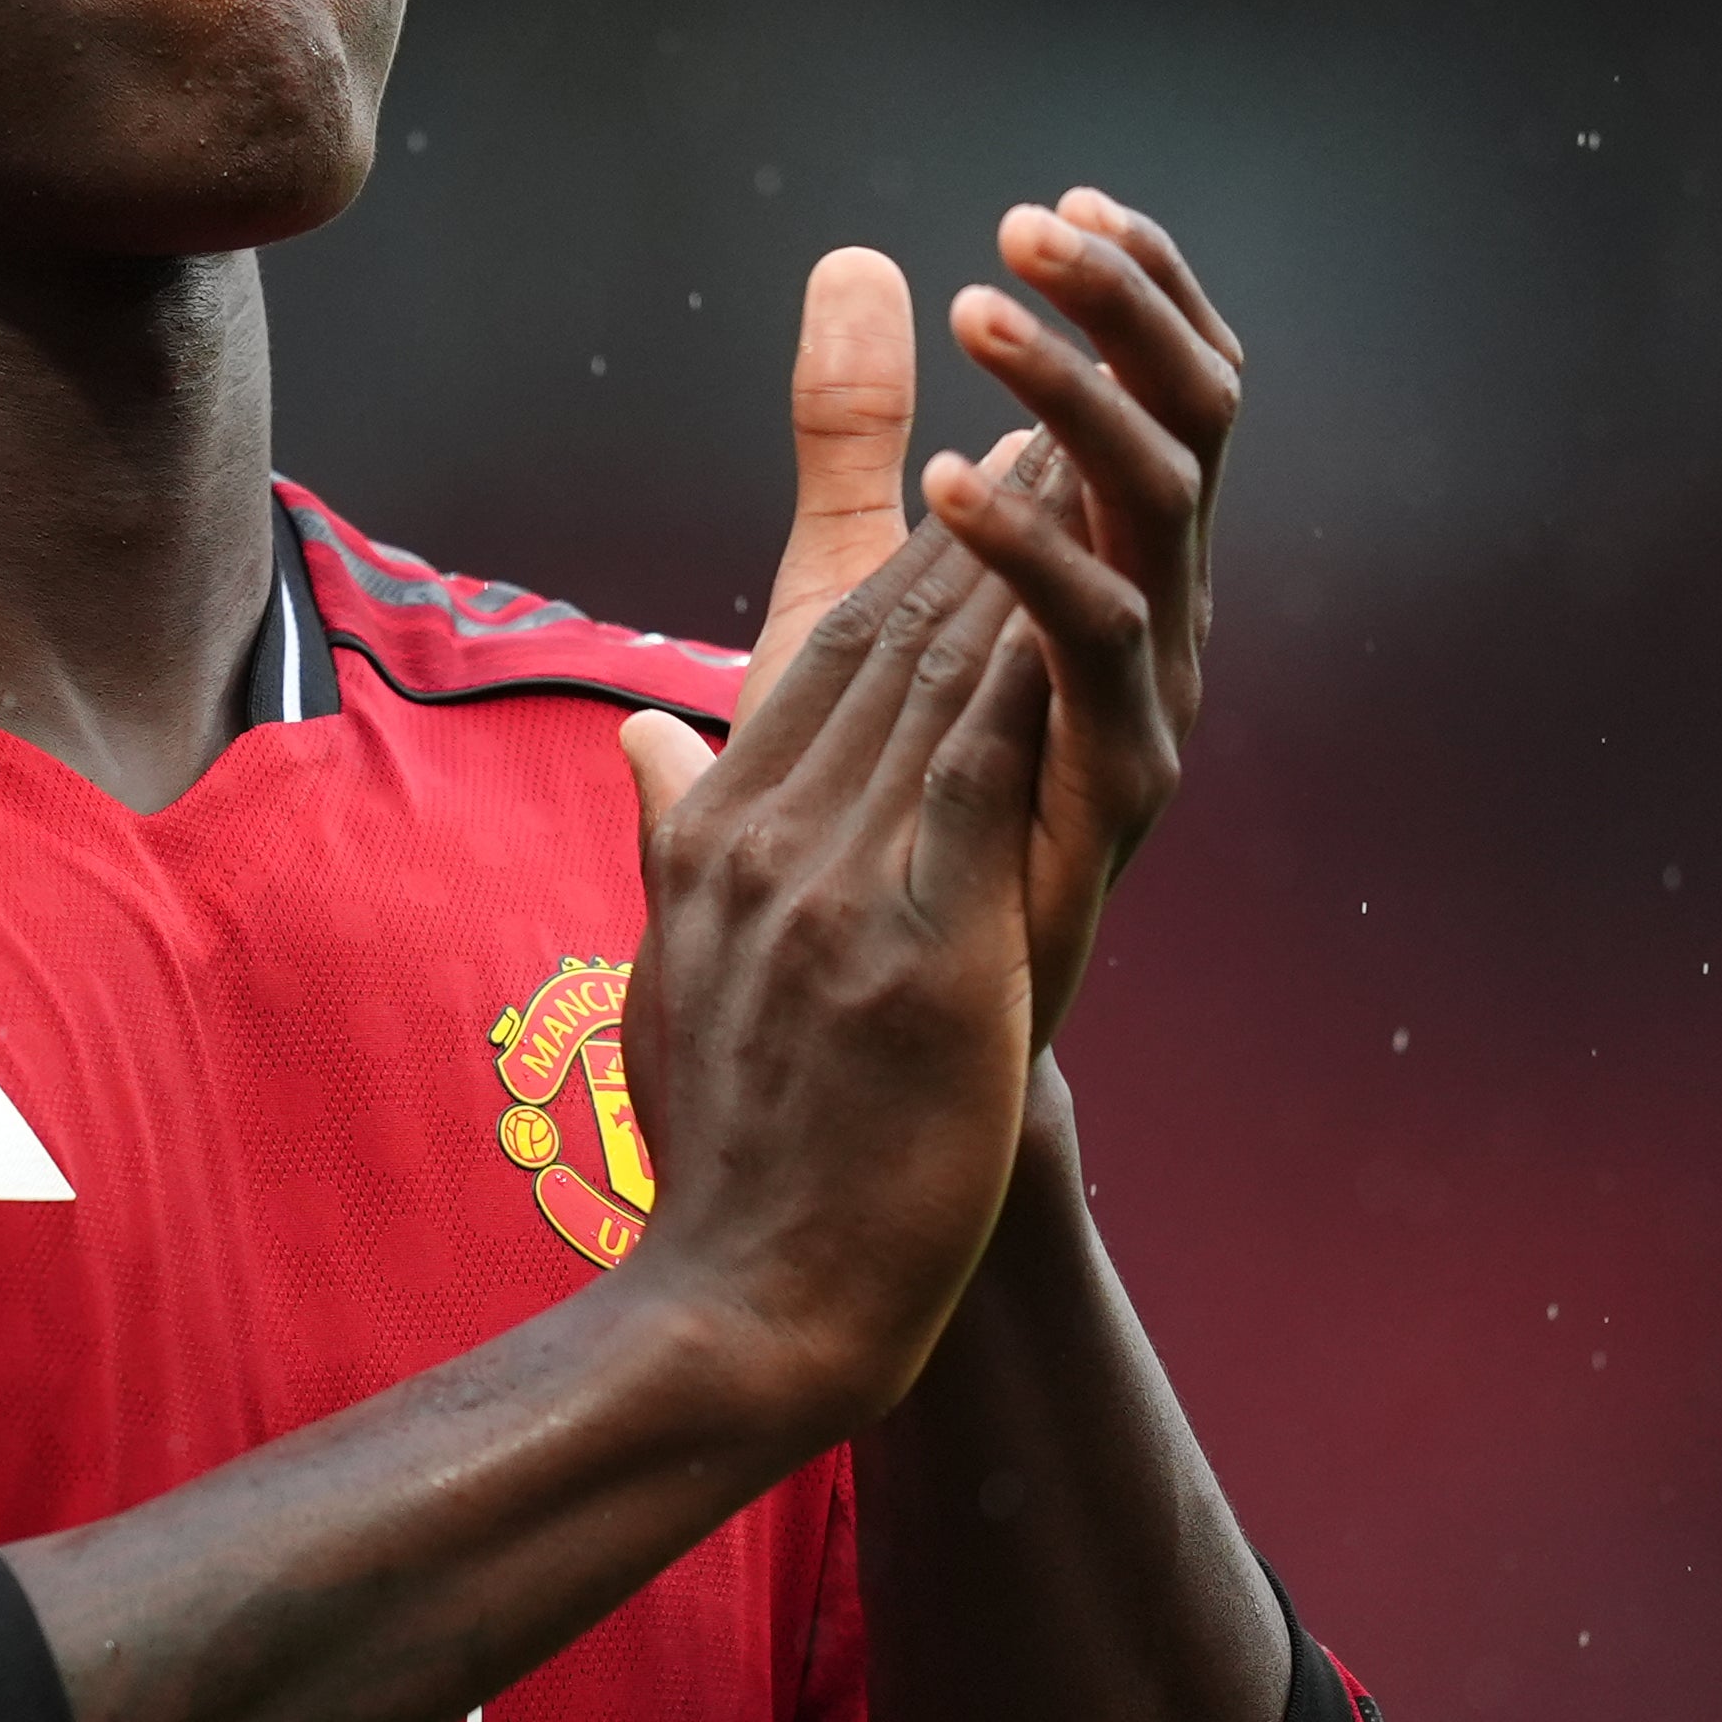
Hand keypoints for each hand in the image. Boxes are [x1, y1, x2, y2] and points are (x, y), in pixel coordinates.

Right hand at [608, 511, 1053, 1435]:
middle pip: (874, 645)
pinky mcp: (911, 954)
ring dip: (1009, 567)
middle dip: (966, 524)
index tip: (973, 468)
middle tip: (1048, 416)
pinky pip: (973, 789)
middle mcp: (760, 843)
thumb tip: (644, 730)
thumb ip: (667, 835)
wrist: (745, 1305)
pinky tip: (1072, 609)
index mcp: (715, 841)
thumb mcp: (677, 969)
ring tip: (1077, 466)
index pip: (815, 659)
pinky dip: (1020, 686)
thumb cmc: (728, 1154)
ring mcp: (830, 896)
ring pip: (930, 689)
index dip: (902, 552)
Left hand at [731, 208, 1239, 1044]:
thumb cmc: (877, 808)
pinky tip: (954, 482)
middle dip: (1125, 310)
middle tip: (1036, 226)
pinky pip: (1096, 642)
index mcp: (1113, 564)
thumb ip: (854, 444)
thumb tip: (849, 270)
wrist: (893, 1033)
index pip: (1162, 390)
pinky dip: (1030, 552)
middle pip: (1190, 421)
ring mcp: (1148, 701)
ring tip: (986, 314)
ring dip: (1077, 394)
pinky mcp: (1112, 784)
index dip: (1133, 291)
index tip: (1061, 203)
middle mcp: (1157, 619)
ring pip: (1159, 508)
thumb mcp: (844, 588)